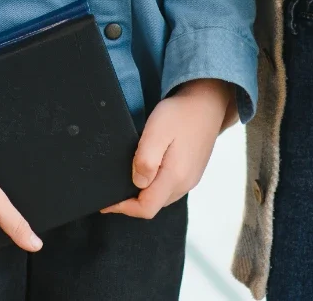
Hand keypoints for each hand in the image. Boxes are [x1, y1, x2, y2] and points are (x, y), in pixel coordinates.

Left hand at [102, 78, 232, 218]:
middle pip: (153, 206)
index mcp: (175, 177)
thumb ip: (146, 160)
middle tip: (112, 189)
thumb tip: (138, 183)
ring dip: (142, 195)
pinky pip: (169, 188)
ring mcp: (190, 179)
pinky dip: (153, 186)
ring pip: (161, 198)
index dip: (123, 208)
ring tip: (125, 179)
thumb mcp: (157, 131)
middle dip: (131, 203)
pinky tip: (145, 171)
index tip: (105, 202)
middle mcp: (184, 184)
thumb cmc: (180, 114)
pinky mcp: (192, 172)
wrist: (207, 103)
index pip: (146, 208)